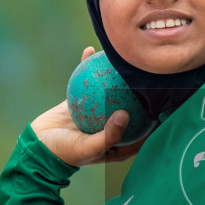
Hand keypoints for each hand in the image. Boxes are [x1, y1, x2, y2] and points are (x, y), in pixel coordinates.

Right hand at [31, 47, 147, 166]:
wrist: (37, 148)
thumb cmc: (65, 153)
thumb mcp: (89, 148)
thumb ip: (109, 134)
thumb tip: (125, 114)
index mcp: (119, 143)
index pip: (145, 129)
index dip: (158, 116)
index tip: (167, 99)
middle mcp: (111, 127)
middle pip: (131, 106)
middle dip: (141, 92)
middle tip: (150, 74)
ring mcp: (96, 112)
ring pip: (109, 91)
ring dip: (116, 75)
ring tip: (124, 58)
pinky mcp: (80, 101)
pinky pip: (86, 82)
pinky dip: (87, 67)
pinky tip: (90, 51)